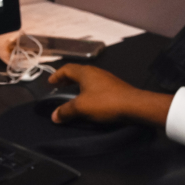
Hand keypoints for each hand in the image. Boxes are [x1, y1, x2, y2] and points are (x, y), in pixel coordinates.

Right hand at [47, 64, 172, 125]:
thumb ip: (66, 111)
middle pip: (77, 73)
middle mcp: (96, 72)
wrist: (134, 105)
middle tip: (59, 88)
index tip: (50, 83)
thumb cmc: (105, 102)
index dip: (57, 75)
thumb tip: (54, 116)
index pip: (67, 69)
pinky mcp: (114, 87)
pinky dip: (88, 91)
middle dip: (67, 80)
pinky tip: (89, 101)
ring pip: (88, 79)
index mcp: (85, 72)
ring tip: (73, 96)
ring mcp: (106, 79)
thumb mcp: (81, 107)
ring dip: (78, 86)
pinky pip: (96, 86)